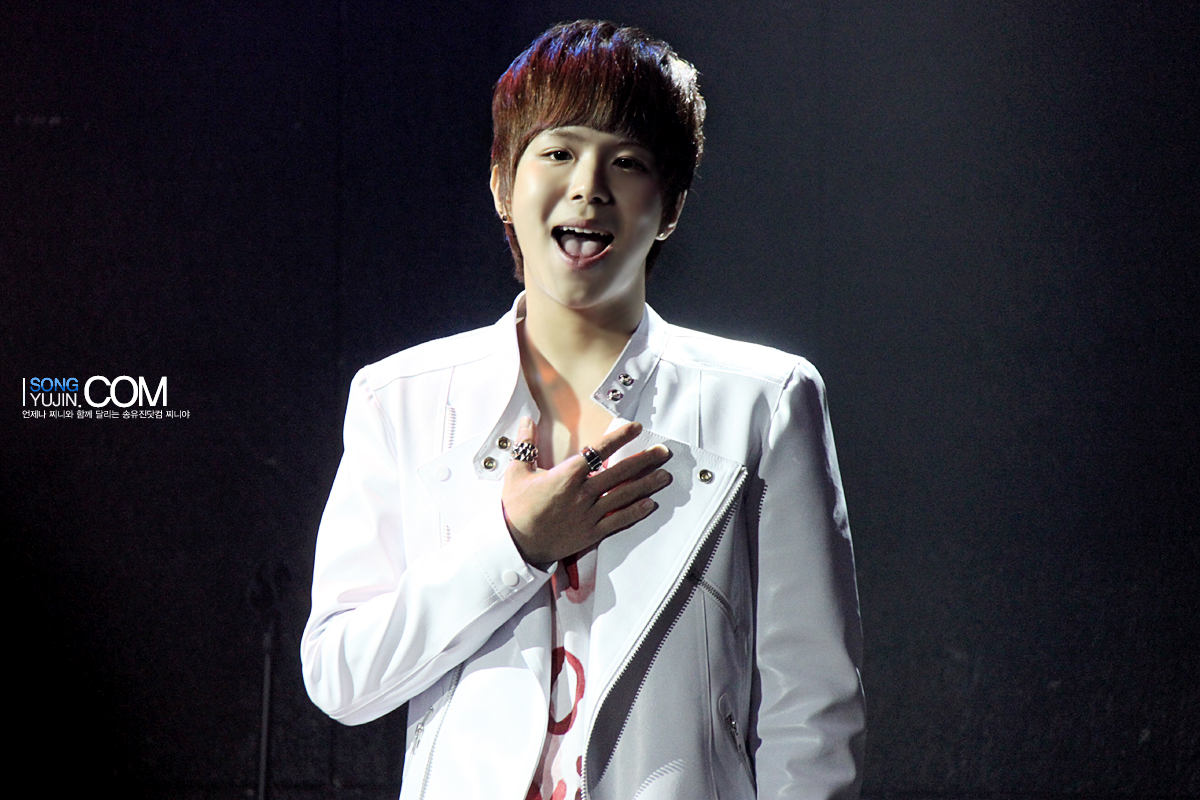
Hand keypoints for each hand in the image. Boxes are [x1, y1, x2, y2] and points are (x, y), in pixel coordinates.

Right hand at [501, 417, 672, 564]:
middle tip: (663, 452)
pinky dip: (635, 512)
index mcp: (567, 474)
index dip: (620, 436)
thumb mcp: (516, 472)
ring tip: (664, 475)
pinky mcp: (591, 532)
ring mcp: (589, 513)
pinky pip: (618, 520)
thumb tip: (527, 421)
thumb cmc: (515, 508)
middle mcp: (583, 492)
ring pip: (624, 495)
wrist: (515, 543)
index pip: (599, 449)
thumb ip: (526, 444)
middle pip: (620, 471)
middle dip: (645, 460)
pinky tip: (650, 505)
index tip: (635, 427)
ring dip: (647, 484)